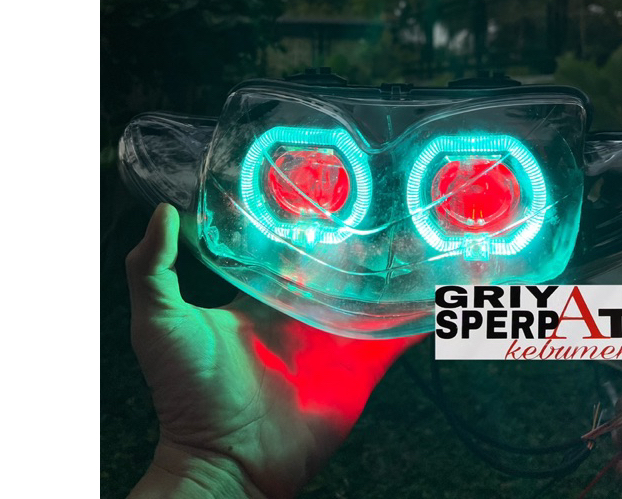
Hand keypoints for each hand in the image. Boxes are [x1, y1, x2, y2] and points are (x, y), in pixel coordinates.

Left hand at [126, 204, 423, 498]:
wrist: (225, 460)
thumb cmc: (187, 393)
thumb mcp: (161, 323)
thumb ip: (152, 268)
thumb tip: (165, 212)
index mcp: (263, 295)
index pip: (293, 246)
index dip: (310, 218)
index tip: (331, 181)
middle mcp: (304, 309)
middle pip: (342, 265)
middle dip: (365, 237)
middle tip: (393, 194)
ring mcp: (336, 337)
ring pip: (377, 294)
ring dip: (401, 270)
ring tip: (431, 230)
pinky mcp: (362, 366)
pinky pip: (399, 337)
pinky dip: (424, 315)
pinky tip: (448, 288)